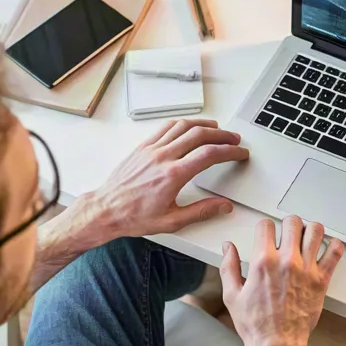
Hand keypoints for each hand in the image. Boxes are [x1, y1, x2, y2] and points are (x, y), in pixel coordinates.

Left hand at [86, 118, 247, 238]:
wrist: (105, 211)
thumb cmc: (134, 217)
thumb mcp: (172, 221)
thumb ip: (202, 211)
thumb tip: (223, 206)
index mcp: (173, 175)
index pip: (210, 155)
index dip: (230, 151)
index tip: (240, 153)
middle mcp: (163, 157)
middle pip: (200, 135)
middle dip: (222, 135)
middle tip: (234, 140)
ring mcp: (151, 149)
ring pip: (184, 126)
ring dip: (204, 125)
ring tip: (217, 129)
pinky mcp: (143, 147)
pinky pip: (166, 127)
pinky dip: (183, 123)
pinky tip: (190, 127)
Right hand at [220, 217, 343, 345]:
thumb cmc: (256, 325)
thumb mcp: (232, 295)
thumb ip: (229, 267)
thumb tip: (227, 247)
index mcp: (263, 262)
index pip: (266, 225)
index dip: (264, 227)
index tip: (265, 233)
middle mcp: (287, 262)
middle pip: (293, 222)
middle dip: (288, 224)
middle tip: (287, 233)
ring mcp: (306, 270)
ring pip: (315, 231)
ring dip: (310, 230)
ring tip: (306, 237)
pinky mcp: (321, 280)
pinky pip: (335, 253)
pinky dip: (334, 246)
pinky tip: (327, 247)